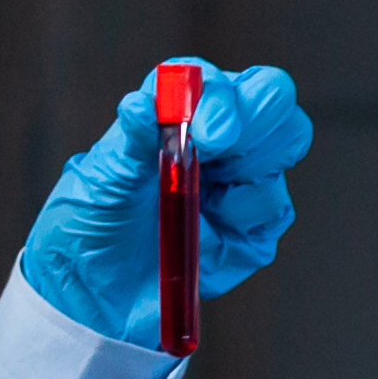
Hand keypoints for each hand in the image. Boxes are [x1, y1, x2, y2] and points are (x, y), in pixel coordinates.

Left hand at [19, 60, 315, 345]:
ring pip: (287, 143)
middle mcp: (217, 140)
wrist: (95, 295)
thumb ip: (130, 138)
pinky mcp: (254, 229)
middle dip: (256, 120)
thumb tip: (142, 103)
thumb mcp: (100, 178)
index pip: (217, 83)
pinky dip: (247, 219)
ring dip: (249, 172)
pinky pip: (276, 209)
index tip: (205, 133)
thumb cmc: (90, 226)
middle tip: (217, 154)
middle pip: (271, 98)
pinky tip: (211, 234)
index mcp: (177, 114)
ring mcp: (240, 181)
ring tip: (205, 203)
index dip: (221, 96)